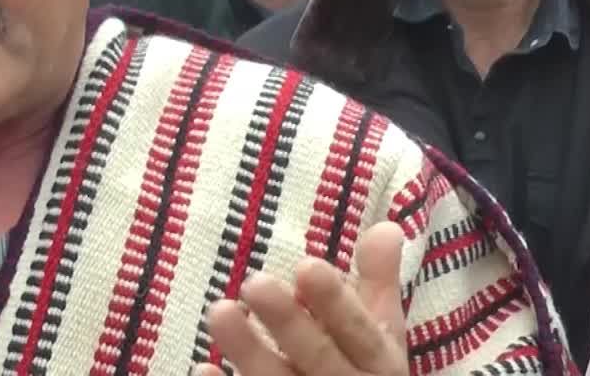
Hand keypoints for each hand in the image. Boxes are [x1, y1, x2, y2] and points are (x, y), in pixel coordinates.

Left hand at [197, 222, 407, 375]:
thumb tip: (387, 227)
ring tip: (218, 311)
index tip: (307, 267)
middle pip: (317, 356)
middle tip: (255, 283)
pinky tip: (202, 367)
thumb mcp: (382, 330)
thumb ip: (379, 280)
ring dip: (248, 351)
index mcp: (375, 361)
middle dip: (288, 322)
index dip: (334, 303)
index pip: (358, 331)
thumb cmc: (366, 370)